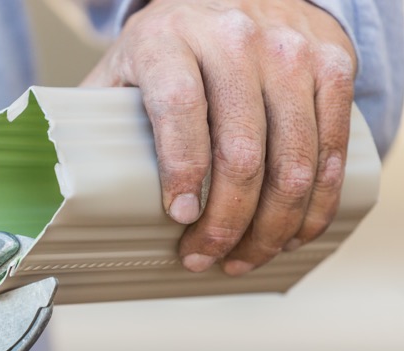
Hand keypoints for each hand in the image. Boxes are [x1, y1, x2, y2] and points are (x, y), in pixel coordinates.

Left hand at [83, 0, 356, 274]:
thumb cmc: (174, 46)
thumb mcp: (127, 66)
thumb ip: (101, 116)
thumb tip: (70, 187)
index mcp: (170, 37)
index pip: (180, 107)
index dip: (182, 170)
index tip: (180, 218)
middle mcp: (236, 38)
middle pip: (242, 150)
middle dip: (226, 223)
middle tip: (205, 259)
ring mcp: (291, 52)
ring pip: (295, 161)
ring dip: (272, 227)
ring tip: (245, 258)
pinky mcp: (333, 66)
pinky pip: (333, 151)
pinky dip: (316, 205)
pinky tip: (292, 234)